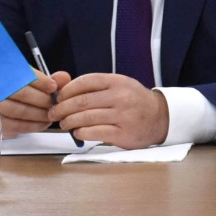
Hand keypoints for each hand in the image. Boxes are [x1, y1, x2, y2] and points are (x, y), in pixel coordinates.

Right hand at [0, 71, 71, 136]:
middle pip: (23, 93)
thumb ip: (45, 78)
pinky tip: (43, 123)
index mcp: (2, 73)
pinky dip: (32, 126)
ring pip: (19, 111)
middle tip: (54, 103)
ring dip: (40, 114)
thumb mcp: (26, 79)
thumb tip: (64, 78)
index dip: (42, 81)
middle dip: (44, 100)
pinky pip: (14, 126)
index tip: (53, 87)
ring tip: (51, 114)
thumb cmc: (11, 90)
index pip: (23, 74)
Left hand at [51, 73, 170, 148]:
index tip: (58, 97)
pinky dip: (81, 133)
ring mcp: (123, 116)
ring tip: (64, 123)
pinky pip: (94, 132)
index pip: (86, 81)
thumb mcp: (119, 86)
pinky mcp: (123, 133)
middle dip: (62, 108)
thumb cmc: (134, 101)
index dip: (67, 90)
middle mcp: (121, 97)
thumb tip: (62, 87)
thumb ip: (94, 86)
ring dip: (69, 122)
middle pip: (82, 102)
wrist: (160, 117)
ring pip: (86, 118)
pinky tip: (78, 132)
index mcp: (118, 82)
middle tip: (54, 113)